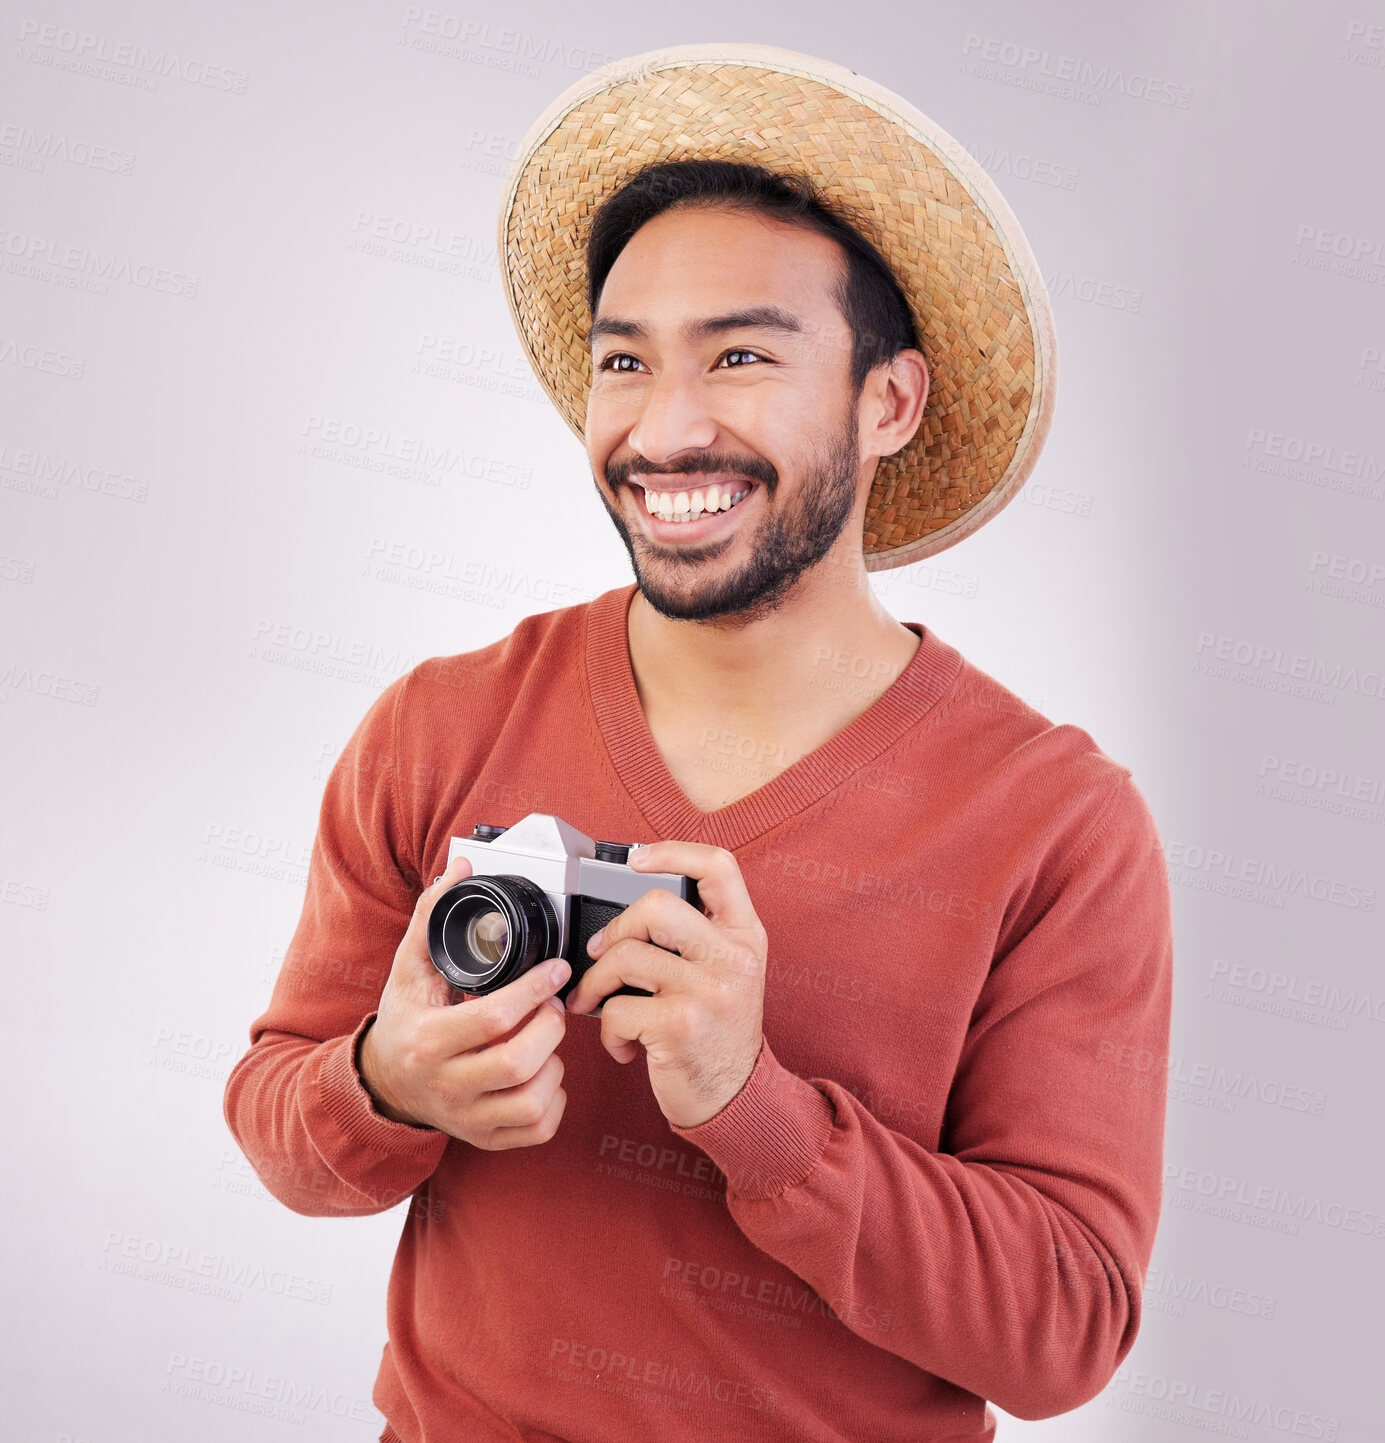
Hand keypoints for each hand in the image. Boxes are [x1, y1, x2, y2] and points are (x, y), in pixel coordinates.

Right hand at [357, 853, 571, 1148]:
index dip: (534, 990)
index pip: (492, 1018)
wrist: (384, 1083)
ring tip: (545, 1038)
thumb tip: (460, 868)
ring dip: (554, 1063)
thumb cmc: (404, 1021)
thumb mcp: (409, 968)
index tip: (555, 969)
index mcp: (426, 1040)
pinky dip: (554, 1100)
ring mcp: (465, 1118)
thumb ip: (432, 915)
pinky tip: (543, 1074)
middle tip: (552, 1004)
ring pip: (532, 1100)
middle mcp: (445, 1085)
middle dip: (549, 1025)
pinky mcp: (485, 1138)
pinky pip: (537, 1128)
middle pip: (518, 1061)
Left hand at [565, 842, 766, 1128]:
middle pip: (658, 906)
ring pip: (625, 958)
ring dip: (596, 984)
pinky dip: (607, 1031)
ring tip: (597, 1004)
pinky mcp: (680, 1027)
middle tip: (603, 953)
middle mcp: (733, 959)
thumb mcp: (729, 974)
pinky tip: (624, 1044)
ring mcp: (709, 992)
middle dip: (616, 928)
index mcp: (746, 936)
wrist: (737, 1100)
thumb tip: (633, 908)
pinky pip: (616, 1009)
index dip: (675, 851)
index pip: (719, 867)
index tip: (638, 860)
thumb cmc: (719, 1035)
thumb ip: (700, 936)